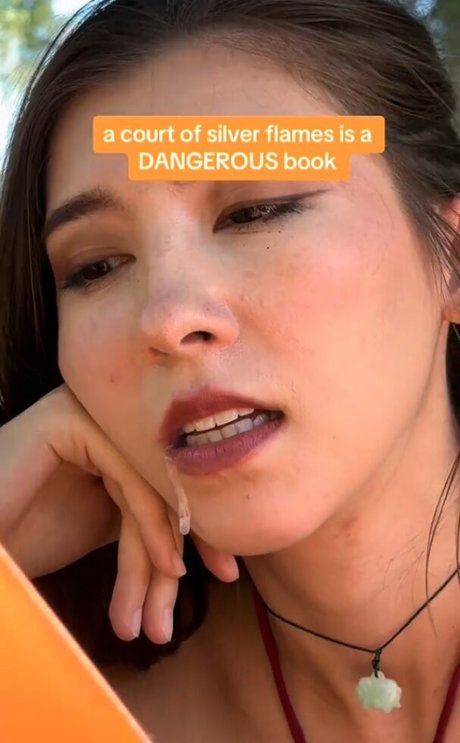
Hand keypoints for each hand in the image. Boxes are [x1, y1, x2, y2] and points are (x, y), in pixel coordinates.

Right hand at [0, 384, 238, 642]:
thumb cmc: (29, 535)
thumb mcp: (107, 522)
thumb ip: (151, 512)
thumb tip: (217, 526)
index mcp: (117, 430)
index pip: (174, 471)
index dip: (203, 522)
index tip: (226, 571)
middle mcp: (106, 414)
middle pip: (167, 475)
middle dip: (187, 544)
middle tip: (214, 588)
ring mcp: (88, 410)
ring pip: (152, 482)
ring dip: (162, 555)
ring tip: (159, 615)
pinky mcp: (70, 421)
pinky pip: (132, 476)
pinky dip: (154, 526)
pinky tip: (166, 567)